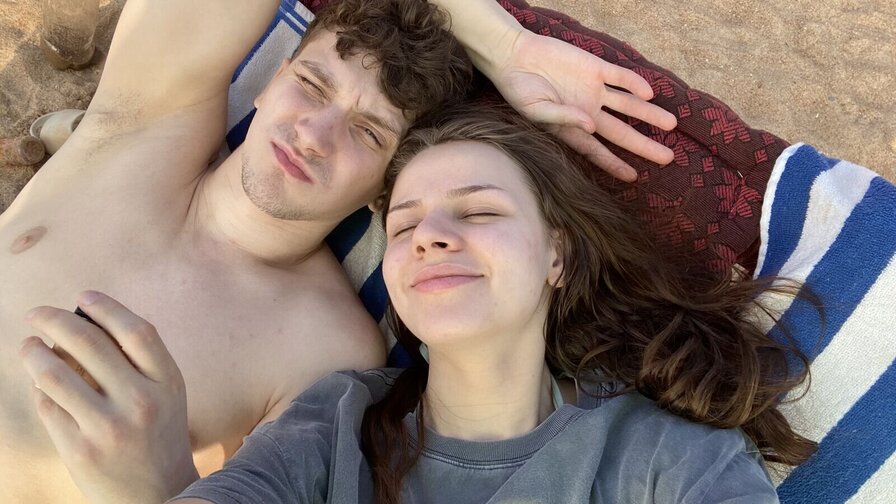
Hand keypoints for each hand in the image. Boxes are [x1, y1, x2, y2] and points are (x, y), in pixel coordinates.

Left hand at [19, 291, 198, 503]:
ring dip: (34, 354)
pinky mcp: (81, 451)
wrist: (158, 496)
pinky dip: (40, 391)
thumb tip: (83, 323)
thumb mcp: (165, 396)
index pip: (135, 331)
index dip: (106, 308)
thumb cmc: (158, 436)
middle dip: (54, 321)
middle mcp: (141, 402)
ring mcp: (109, 428)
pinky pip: (48, 408)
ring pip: (55, 374)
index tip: (82, 296)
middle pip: (89, 344)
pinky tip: (42, 386)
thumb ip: (138, 362)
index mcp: (168, 383)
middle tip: (36, 315)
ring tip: (28, 347)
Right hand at [489, 30, 677, 180]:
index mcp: (571, 128)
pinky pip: (620, 77)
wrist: (514, 55)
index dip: (614, 164)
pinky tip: (648, 93)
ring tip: (671, 125)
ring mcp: (593, 90)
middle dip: (644, 146)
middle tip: (668, 158)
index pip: (597, 151)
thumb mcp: (535, 110)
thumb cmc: (518, 89)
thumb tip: (591, 126)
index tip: (633, 177)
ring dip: (649, 114)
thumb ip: (562, 118)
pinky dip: (634, 83)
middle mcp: (587, 112)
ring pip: (628, 105)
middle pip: (621, 133)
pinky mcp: (595, 68)